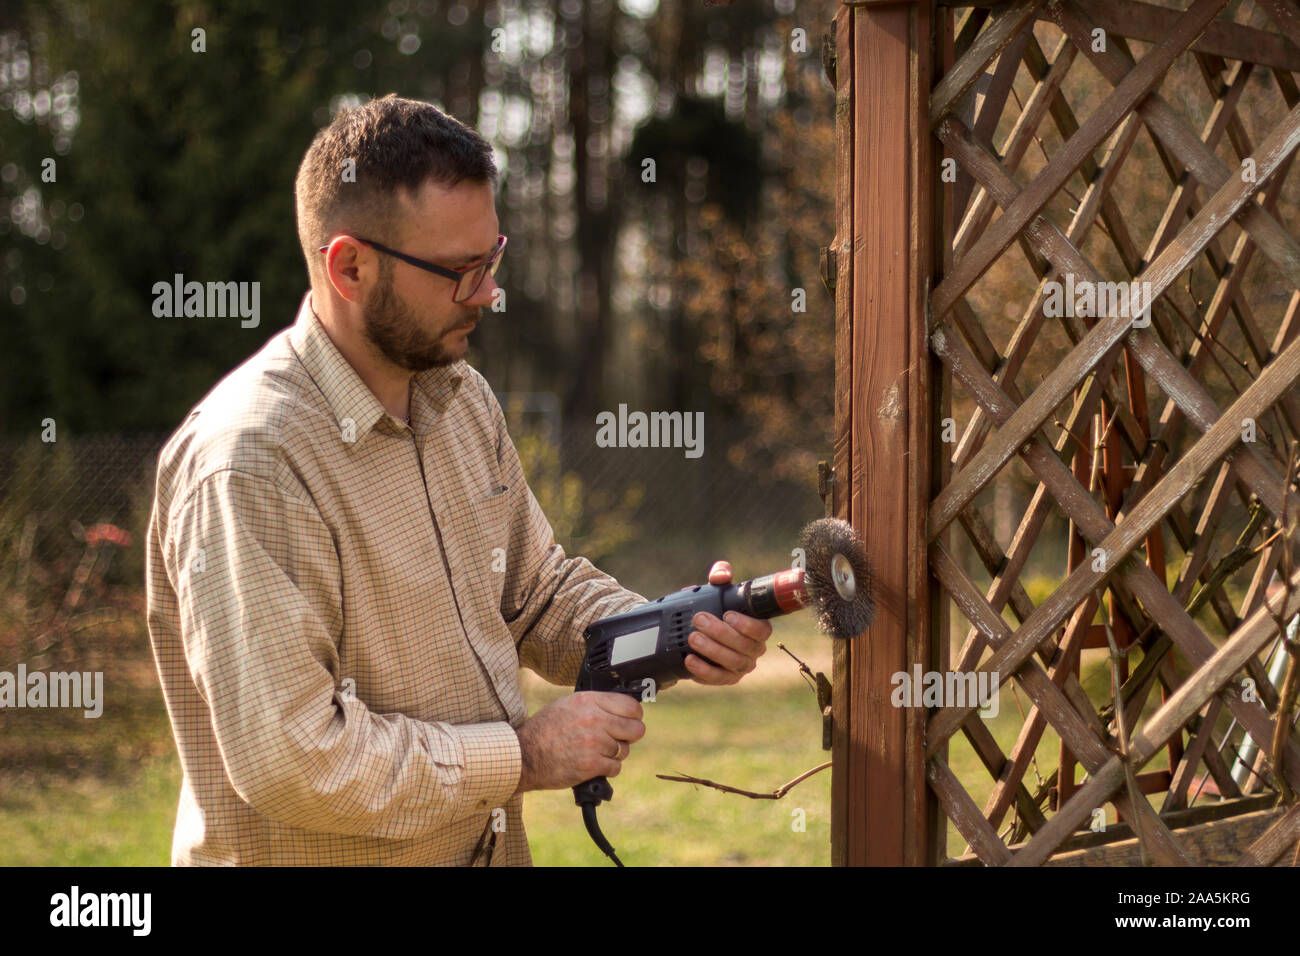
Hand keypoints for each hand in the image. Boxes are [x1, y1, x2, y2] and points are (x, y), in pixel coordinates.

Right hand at [515, 691, 644, 793]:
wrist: (524, 756)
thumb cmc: (544, 730)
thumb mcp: (567, 705)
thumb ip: (595, 705)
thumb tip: (620, 709)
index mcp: (589, 701)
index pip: (631, 706)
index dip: (634, 715)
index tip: (630, 720)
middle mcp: (594, 719)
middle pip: (635, 729)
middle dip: (629, 736)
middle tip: (618, 739)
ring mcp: (594, 742)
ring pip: (624, 750)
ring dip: (614, 754)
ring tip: (596, 752)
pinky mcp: (591, 764)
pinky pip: (615, 767)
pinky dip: (607, 769)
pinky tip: (593, 764)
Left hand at [685, 560, 773, 685]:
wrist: (695, 636)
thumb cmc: (714, 610)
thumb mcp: (715, 591)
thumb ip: (720, 576)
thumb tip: (721, 575)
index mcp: (758, 629)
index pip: (763, 630)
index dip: (747, 624)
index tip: (727, 614)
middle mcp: (753, 650)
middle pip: (745, 646)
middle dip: (721, 633)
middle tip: (699, 620)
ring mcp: (740, 667)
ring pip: (732, 662)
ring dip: (712, 650)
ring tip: (692, 638)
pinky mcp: (725, 679)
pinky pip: (717, 678)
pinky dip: (703, 670)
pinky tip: (689, 659)